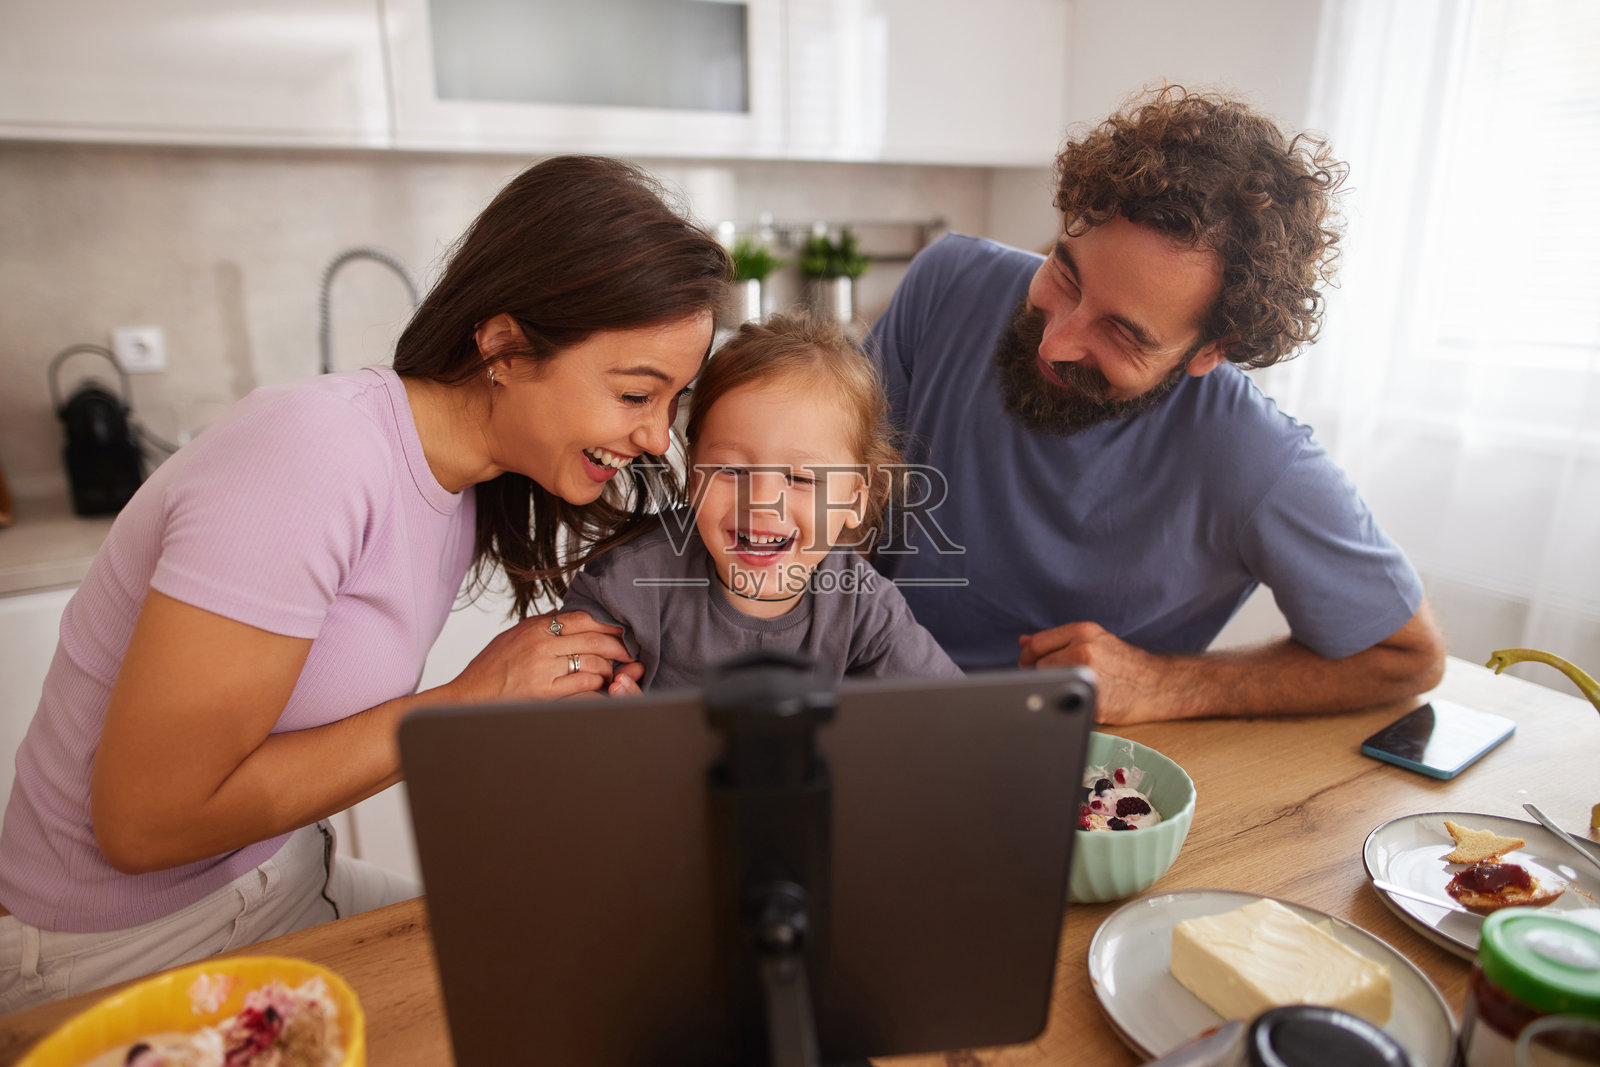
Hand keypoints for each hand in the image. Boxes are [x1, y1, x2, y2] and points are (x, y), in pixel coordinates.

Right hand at [446, 610, 638, 702]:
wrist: (469, 696)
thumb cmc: (490, 668)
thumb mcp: (513, 635)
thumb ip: (540, 624)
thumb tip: (563, 614)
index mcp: (534, 629)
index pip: (581, 619)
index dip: (607, 624)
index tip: (621, 629)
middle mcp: (540, 646)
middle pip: (592, 640)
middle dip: (617, 646)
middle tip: (629, 652)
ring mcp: (543, 670)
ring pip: (592, 663)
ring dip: (608, 668)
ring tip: (613, 671)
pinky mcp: (544, 693)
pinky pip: (582, 684)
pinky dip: (596, 684)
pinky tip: (599, 685)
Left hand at [1019, 621, 1172, 724]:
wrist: (1157, 685)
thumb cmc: (1123, 664)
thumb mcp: (1093, 641)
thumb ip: (1057, 641)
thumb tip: (1023, 641)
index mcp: (1083, 632)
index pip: (1037, 644)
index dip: (1027, 657)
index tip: (1028, 665)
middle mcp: (1084, 649)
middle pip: (1039, 665)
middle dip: (1038, 675)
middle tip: (1051, 681)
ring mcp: (1089, 674)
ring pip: (1048, 683)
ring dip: (1051, 688)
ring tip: (1069, 689)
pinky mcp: (1092, 699)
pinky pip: (1064, 702)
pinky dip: (1066, 703)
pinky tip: (1082, 700)